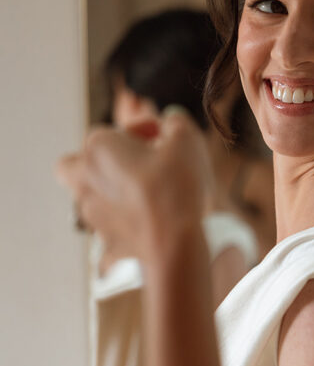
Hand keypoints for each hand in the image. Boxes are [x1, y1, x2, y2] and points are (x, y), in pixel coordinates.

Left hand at [56, 112, 211, 262]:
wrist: (175, 244)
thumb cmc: (178, 187)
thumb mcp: (186, 140)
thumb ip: (175, 123)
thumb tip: (171, 121)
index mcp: (98, 148)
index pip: (111, 130)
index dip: (140, 131)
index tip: (161, 139)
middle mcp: (85, 179)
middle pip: (75, 165)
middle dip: (97, 163)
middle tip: (128, 166)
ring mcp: (92, 214)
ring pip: (87, 199)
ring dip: (109, 194)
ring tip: (143, 197)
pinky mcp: (105, 243)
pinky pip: (110, 231)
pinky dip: (123, 227)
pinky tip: (147, 226)